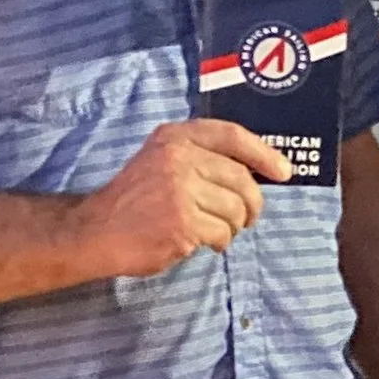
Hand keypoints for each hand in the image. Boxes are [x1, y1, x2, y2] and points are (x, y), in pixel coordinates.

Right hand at [80, 119, 290, 277]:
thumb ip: (200, 158)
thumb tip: (256, 173)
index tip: (283, 172)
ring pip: (235, 210)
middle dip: (251, 204)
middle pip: (241, 180)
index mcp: (174, 138)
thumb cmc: (134, 200)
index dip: (263, 154)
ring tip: (212, 231)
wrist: (95, 231)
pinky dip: (218, 243)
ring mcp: (180, 190)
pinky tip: (200, 242)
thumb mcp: (161, 161)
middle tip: (246, 219)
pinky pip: (222, 234)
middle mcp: (178, 158)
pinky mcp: (182, 222)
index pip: (232, 136)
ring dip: (231, 227)